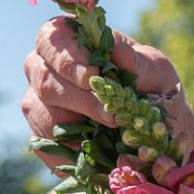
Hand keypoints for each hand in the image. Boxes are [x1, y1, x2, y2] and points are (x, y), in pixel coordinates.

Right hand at [21, 18, 193, 170]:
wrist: (152, 128)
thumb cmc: (150, 87)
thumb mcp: (156, 72)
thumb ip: (140, 63)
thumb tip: (119, 52)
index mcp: (69, 39)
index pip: (52, 37)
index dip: (67, 56)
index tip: (93, 75)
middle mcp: (44, 66)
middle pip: (43, 77)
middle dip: (77, 97)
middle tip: (109, 114)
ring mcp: (37, 100)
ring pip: (38, 110)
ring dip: (73, 125)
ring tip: (108, 135)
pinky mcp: (39, 133)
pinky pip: (42, 143)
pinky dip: (67, 151)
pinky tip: (93, 156)